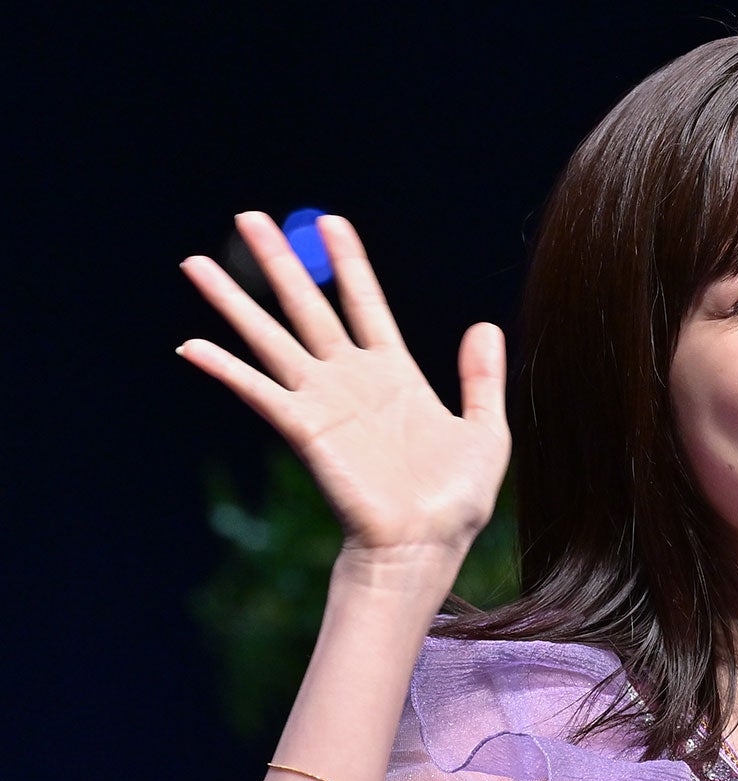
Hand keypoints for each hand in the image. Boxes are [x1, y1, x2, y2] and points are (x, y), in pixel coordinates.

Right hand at [178, 213, 510, 564]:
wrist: (426, 545)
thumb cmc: (456, 500)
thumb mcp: (486, 430)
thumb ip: (481, 378)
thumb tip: (484, 324)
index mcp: (395, 374)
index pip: (365, 303)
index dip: (348, 263)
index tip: (331, 222)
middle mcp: (351, 380)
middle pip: (307, 306)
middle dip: (279, 261)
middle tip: (249, 216)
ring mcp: (324, 402)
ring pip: (270, 338)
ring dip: (233, 301)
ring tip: (195, 262)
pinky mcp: (305, 429)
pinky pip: (259, 391)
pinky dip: (225, 369)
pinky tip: (191, 345)